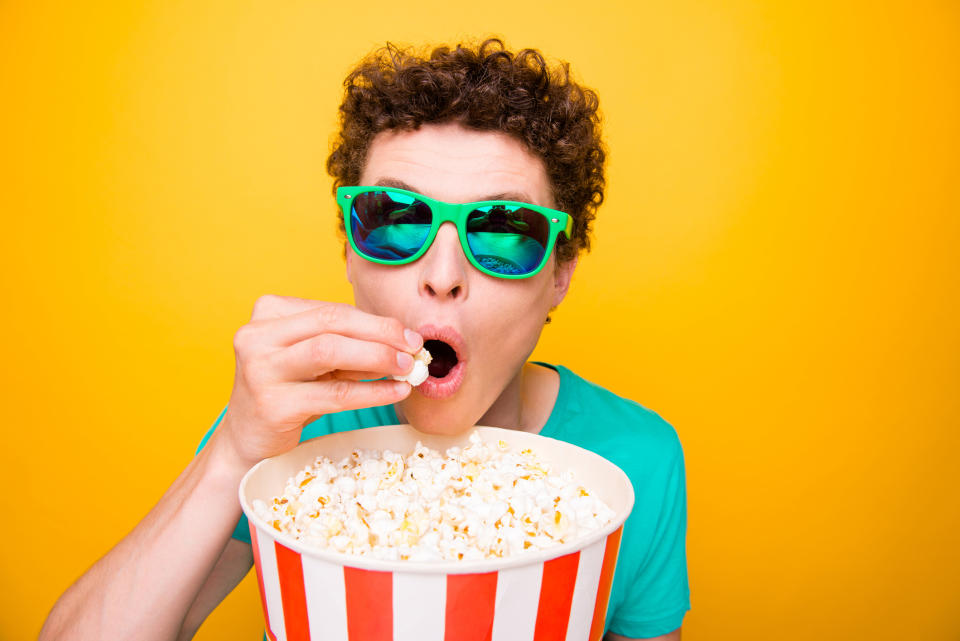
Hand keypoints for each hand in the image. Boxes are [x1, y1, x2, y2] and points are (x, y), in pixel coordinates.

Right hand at [214, 295, 421, 466]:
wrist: (248, 439)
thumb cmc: (287, 392)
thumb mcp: (313, 361)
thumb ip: (348, 346)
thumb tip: (403, 343)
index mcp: (268, 313)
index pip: (331, 310)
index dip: (375, 321)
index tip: (408, 334)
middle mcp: (257, 335)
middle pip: (332, 323)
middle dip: (380, 334)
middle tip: (414, 348)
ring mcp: (260, 369)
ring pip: (329, 351)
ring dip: (377, 357)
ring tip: (408, 368)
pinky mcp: (272, 404)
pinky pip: (333, 394)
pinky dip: (370, 392)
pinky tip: (394, 392)